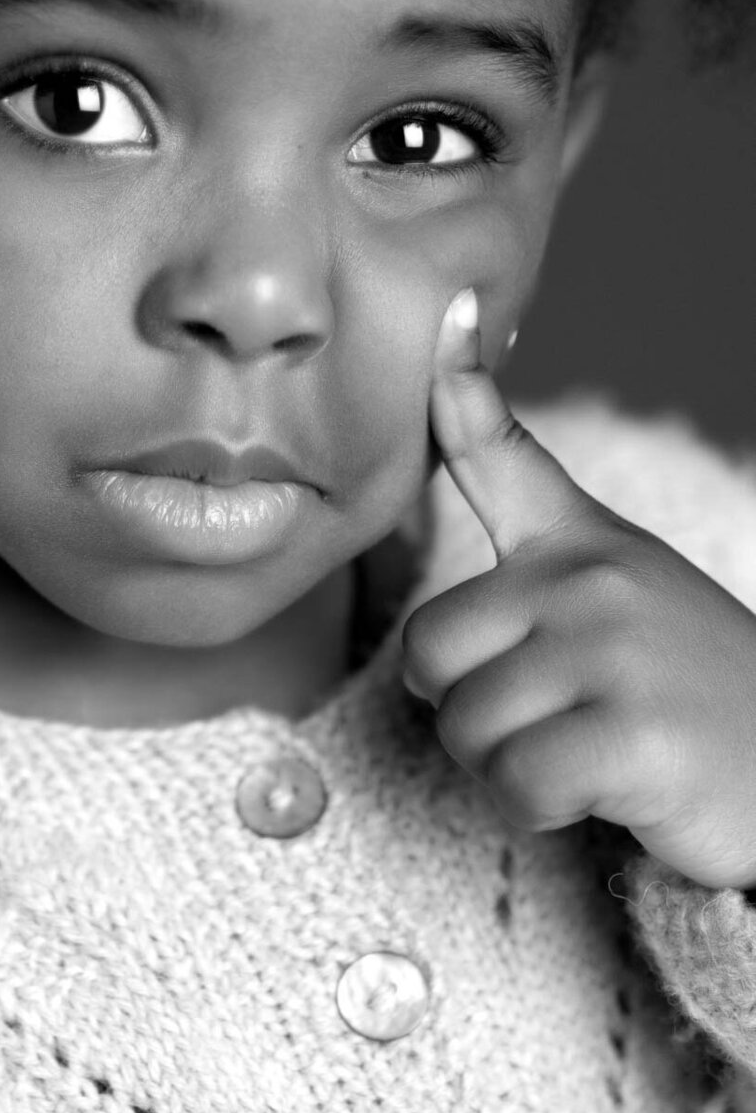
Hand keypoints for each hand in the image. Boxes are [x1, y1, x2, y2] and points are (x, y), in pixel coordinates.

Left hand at [402, 285, 755, 888]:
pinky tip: (603, 791)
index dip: (460, 382)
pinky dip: (542, 810)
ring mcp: (613, 652)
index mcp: (578, 546)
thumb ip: (522, 503)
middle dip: (468, 711)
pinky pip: (516, 784)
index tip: (450, 302)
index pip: (500, 451)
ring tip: (585, 751)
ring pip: (467, 727)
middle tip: (550, 719)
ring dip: (507, 768)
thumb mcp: (613, 578)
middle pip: (430, 654)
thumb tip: (453, 385)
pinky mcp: (633, 734)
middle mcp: (590, 581)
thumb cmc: (684, 679)